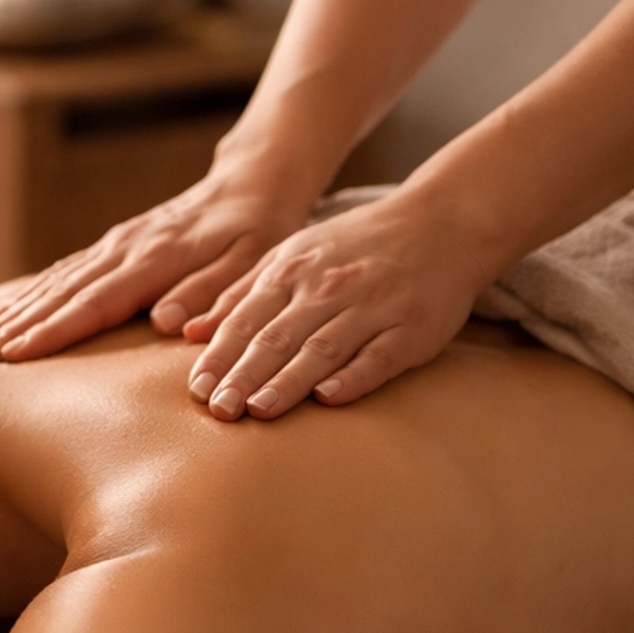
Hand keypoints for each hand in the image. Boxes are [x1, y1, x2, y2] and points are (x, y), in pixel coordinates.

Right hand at [0, 158, 303, 363]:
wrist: (251, 184)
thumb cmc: (259, 232)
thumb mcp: (253, 265)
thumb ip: (214, 294)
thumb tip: (167, 324)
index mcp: (157, 258)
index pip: (95, 301)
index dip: (54, 331)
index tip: (15, 354)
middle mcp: (126, 248)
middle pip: (63, 293)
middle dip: (17, 326)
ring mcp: (116, 243)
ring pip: (57, 280)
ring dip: (16, 310)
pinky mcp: (115, 244)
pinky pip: (66, 271)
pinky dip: (34, 293)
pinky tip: (10, 311)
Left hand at [181, 188, 490, 420]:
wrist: (443, 222)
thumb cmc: (358, 246)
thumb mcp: (294, 254)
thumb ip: (242, 293)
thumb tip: (191, 333)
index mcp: (293, 269)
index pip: (246, 319)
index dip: (220, 356)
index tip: (196, 391)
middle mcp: (328, 287)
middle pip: (277, 337)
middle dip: (244, 375)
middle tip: (218, 410)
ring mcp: (372, 306)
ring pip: (322, 348)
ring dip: (289, 381)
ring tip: (259, 410)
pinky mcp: (411, 328)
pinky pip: (378, 356)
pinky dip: (353, 376)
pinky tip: (328, 397)